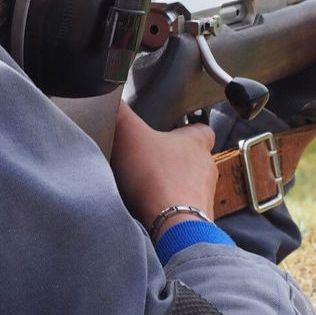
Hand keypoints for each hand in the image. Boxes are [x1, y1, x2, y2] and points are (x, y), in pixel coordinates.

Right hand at [110, 101, 217, 237]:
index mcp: (196, 142)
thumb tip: (109, 89)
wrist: (173, 225)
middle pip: (194, 157)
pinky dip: (171, 207)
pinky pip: (184, 208)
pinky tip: (153, 209)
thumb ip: (120, 111)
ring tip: (149, 186)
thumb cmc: (158, 179)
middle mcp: (205, 167)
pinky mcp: (198, 218)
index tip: (173, 130)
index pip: (201, 128)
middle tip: (152, 160)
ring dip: (173, 184)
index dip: (187, 128)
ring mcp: (204, 194)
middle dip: (175, 159)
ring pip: (190, 184)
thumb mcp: (130, 134)